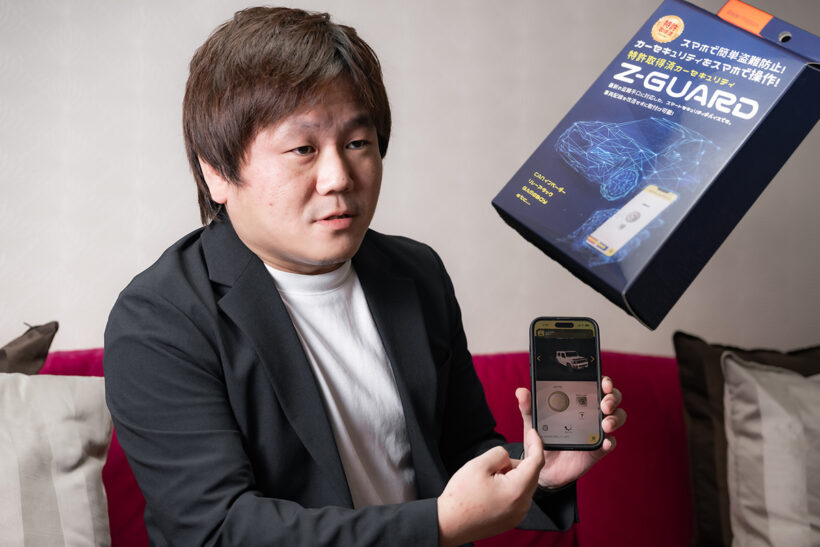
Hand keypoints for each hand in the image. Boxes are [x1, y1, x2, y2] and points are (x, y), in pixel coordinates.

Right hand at [437, 428, 543, 546]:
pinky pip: (516, 497)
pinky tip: (489, 491)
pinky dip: (507, 488)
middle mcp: (522, 505)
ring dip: (509, 477)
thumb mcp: (478, 464)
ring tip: (486, 481)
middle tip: (491, 465)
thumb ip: (499, 454)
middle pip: (529, 473)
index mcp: (517, 489)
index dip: (536, 444)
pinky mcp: (511, 519)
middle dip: (513, 464)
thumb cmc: (461, 498)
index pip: (536, 462)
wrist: (449, 524)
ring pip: (522, 485)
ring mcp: (517, 514)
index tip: (533, 433)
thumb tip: (507, 457)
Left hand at [516, 376, 625, 488]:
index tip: (603, 381)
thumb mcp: (533, 422)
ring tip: (605, 423)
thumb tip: (521, 391)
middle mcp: (591, 413)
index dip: (604, 381)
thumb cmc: (541, 438)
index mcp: (577, 402)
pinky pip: (610, 444)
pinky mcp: (598, 449)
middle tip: (604, 404)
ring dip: (615, 418)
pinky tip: (605, 442)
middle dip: (612, 398)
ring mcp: (596, 431)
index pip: (595, 385)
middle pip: (612, 399)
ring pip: (617, 418)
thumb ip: (528, 407)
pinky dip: (610, 442)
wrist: (542, 467)